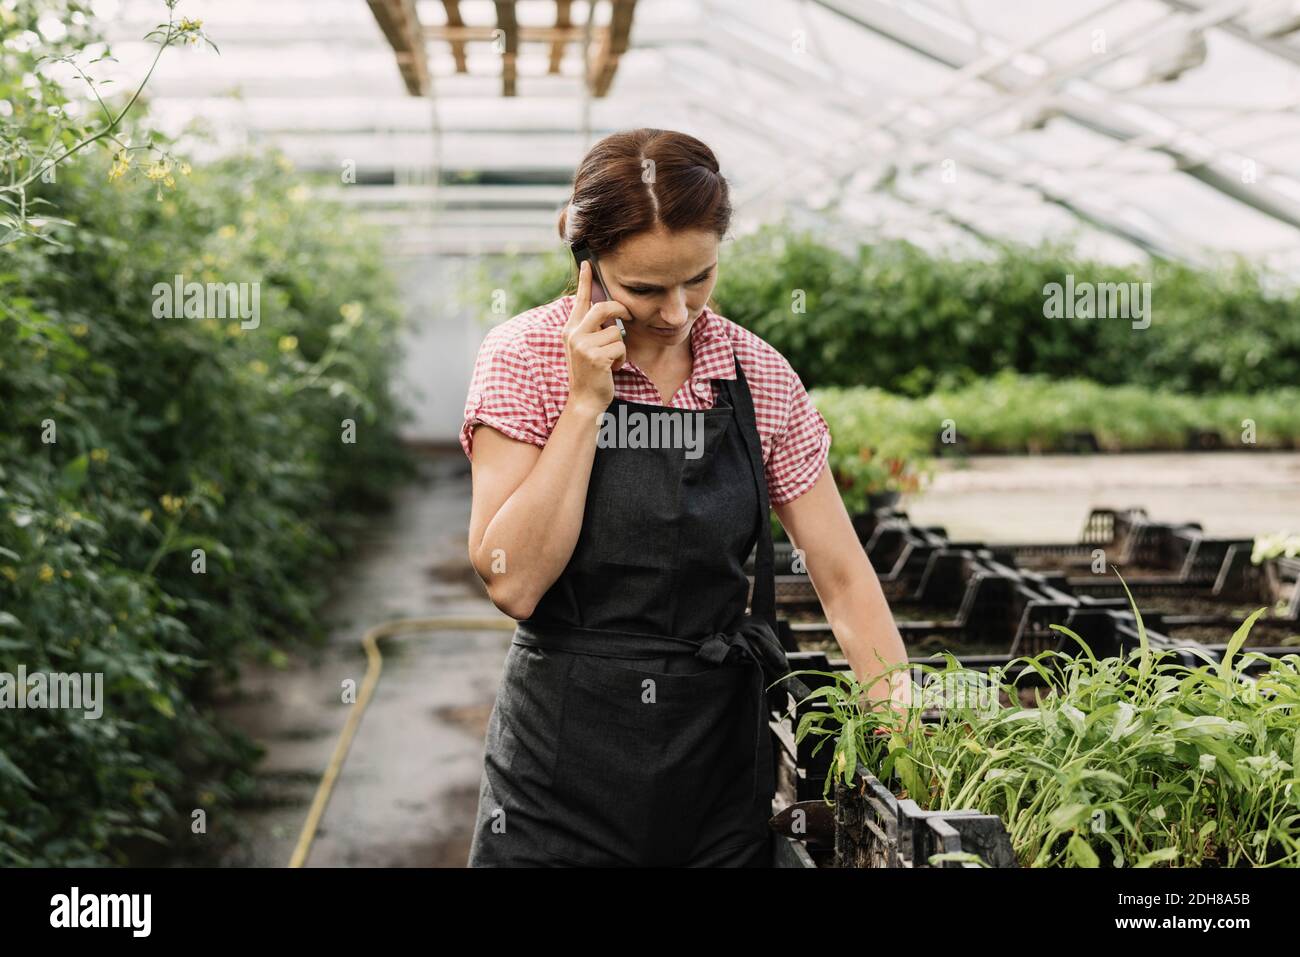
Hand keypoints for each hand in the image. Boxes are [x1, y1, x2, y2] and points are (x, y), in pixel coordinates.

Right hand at [564, 260, 630, 413]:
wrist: (585, 400)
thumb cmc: (590, 373)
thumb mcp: (585, 347)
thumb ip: (591, 328)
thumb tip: (608, 309)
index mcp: (570, 329)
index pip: (580, 300)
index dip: (585, 281)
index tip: (587, 263)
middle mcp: (573, 334)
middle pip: (603, 308)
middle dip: (620, 310)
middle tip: (629, 314)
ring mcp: (583, 345)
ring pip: (616, 332)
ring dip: (620, 347)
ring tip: (611, 359)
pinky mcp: (595, 357)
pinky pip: (620, 347)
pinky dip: (621, 359)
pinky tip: (612, 368)